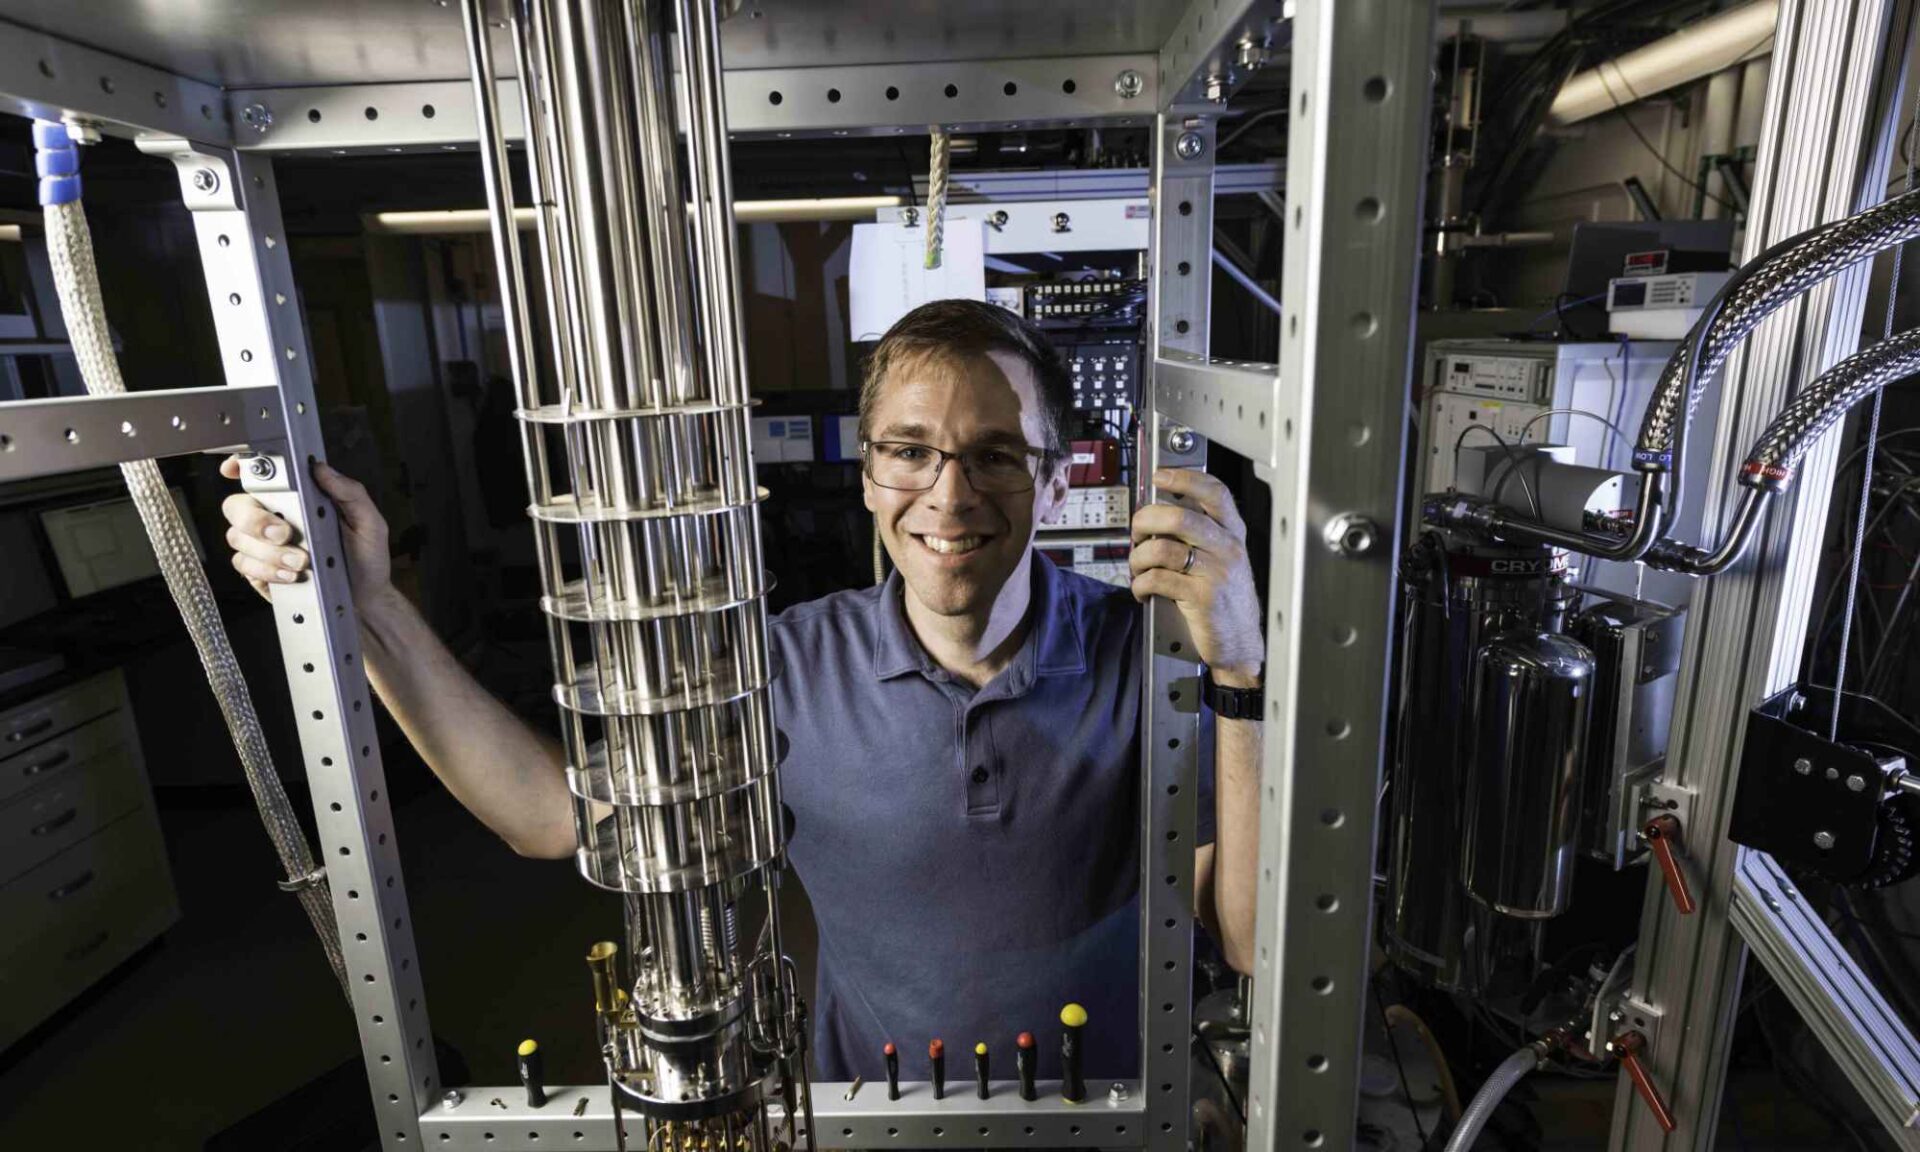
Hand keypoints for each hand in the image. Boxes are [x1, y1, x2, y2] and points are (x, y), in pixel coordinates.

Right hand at [219, 456, 392, 606]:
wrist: (364, 599)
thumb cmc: (366, 558)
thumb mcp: (368, 522)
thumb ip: (349, 492)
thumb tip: (321, 468)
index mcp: (298, 499)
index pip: (260, 476)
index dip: (239, 467)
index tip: (233, 470)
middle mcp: (275, 518)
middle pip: (236, 506)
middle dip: (255, 520)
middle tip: (285, 534)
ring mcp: (263, 545)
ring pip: (238, 538)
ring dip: (269, 551)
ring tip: (301, 562)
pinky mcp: (259, 572)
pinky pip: (244, 566)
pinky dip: (266, 570)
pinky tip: (290, 575)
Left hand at [1128, 468, 1263, 685]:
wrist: (1240, 644)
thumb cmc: (1225, 602)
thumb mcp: (1223, 561)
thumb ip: (1199, 536)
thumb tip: (1156, 516)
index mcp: (1233, 535)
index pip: (1214, 493)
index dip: (1184, 479)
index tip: (1160, 477)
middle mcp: (1228, 549)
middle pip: (1179, 516)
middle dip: (1146, 520)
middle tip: (1137, 532)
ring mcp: (1217, 573)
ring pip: (1162, 548)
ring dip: (1138, 558)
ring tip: (1137, 568)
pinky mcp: (1201, 597)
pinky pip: (1157, 579)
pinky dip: (1140, 584)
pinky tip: (1142, 590)